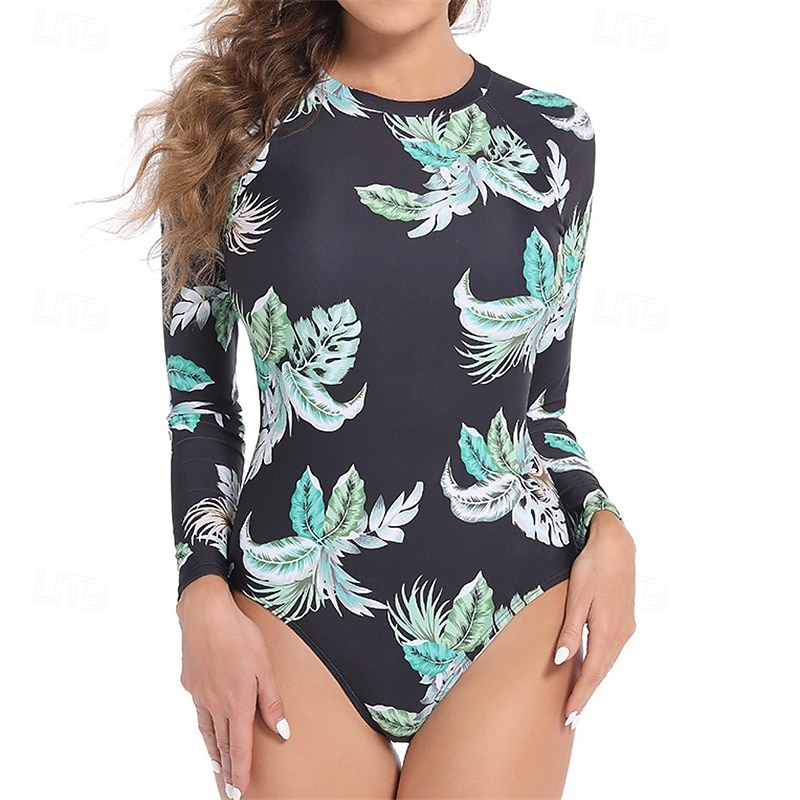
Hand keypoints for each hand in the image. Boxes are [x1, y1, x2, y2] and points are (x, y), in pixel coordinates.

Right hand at [176, 575, 290, 798]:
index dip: (240, 771)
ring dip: (214, 752)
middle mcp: (216, 704)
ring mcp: (200, 695)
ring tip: (217, 766)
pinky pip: (199, 711)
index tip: (239, 791)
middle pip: (222, 744)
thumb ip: (272, 702)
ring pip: (207, 731)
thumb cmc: (240, 635)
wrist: (205, 613)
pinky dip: (204, 727)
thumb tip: (282, 731)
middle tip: (228, 789)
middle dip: (226, 769)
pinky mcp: (191, 683)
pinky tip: (206, 727)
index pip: (240, 747)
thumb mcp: (265, 667)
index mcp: (237, 703)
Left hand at [553, 511, 635, 728]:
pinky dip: (601, 664)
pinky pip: (611, 650)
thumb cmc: (593, 566)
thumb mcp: (577, 597)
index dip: (580, 696)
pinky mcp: (625, 618)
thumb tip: (561, 660)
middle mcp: (621, 633)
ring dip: (593, 680)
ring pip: (608, 661)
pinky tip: (591, 667)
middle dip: (586, 695)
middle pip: (601, 672)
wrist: (617, 544)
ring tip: (578, 698)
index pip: (592, 673)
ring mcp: (625, 626)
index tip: (569, 716)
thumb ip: (571, 630)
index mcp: (608, 631)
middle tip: (570, 717)